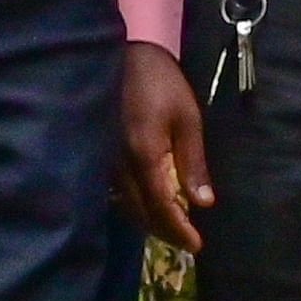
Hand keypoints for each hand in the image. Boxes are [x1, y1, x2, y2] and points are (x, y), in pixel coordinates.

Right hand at [119, 41, 211, 250]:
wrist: (118, 54)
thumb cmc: (159, 82)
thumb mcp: (187, 118)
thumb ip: (193, 163)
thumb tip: (203, 202)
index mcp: (143, 158)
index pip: (161, 208)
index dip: (178, 230)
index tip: (196, 246)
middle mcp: (118, 167)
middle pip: (140, 214)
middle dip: (164, 231)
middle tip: (186, 242)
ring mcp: (103, 162)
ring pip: (125, 206)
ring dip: (148, 220)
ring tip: (171, 228)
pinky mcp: (97, 155)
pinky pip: (115, 192)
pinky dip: (133, 205)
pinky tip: (147, 205)